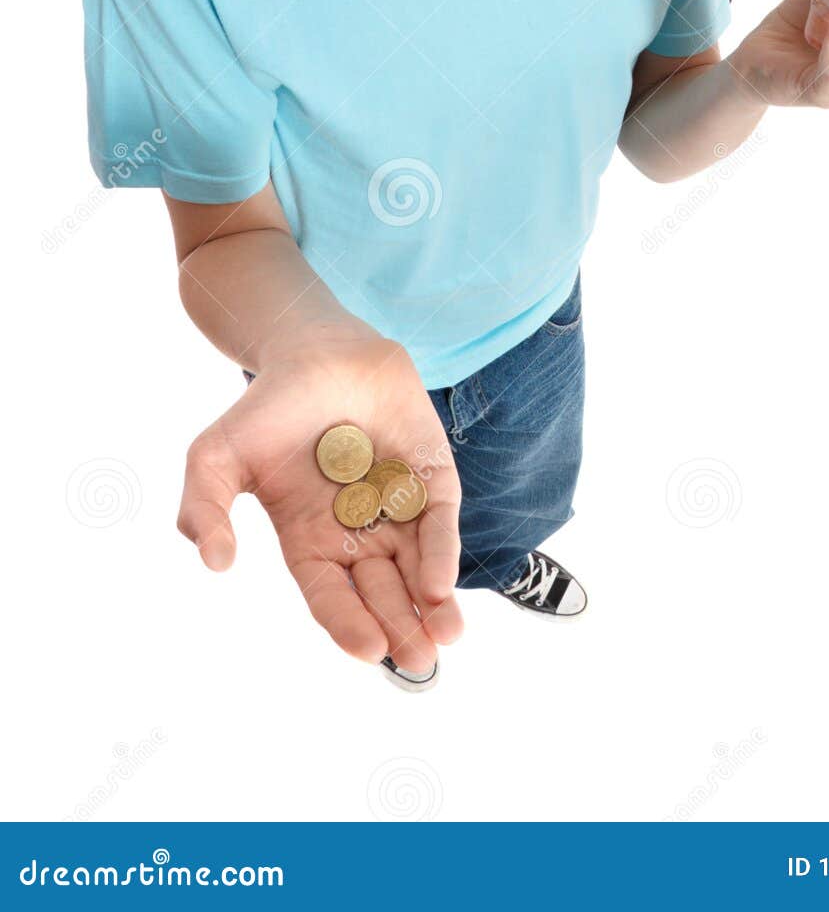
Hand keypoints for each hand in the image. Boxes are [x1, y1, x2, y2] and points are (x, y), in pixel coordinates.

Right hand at [177, 330, 463, 670]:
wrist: (314, 346)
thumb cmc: (266, 407)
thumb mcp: (215, 458)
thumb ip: (205, 508)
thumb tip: (214, 562)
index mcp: (308, 540)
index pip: (330, 595)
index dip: (349, 624)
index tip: (368, 651)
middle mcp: (356, 532)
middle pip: (381, 592)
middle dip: (400, 628)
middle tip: (417, 661)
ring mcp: (396, 504)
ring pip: (418, 566)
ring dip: (432, 604)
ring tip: (444, 639)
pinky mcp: (430, 473)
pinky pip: (439, 519)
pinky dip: (443, 551)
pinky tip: (443, 582)